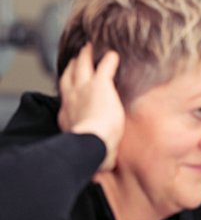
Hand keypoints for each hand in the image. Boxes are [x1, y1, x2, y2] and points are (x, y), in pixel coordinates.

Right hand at [57, 44, 122, 171]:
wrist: (91, 142)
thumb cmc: (92, 153)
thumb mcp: (91, 155)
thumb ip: (97, 159)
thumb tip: (102, 170)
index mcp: (68, 116)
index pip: (67, 100)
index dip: (69, 92)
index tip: (72, 88)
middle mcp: (72, 99)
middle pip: (69, 77)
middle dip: (72, 67)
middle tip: (76, 58)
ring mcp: (84, 90)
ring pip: (82, 67)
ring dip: (85, 57)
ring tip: (88, 49)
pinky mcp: (100, 85)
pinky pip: (105, 66)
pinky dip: (109, 59)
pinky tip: (114, 54)